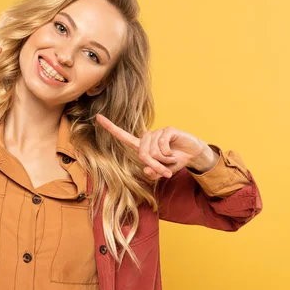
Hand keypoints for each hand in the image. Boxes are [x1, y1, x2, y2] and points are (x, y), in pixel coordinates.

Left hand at [95, 114, 218, 179]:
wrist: (193, 155)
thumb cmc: (174, 161)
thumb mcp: (162, 171)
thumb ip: (153, 173)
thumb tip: (146, 169)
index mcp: (142, 145)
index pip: (123, 136)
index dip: (110, 127)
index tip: (97, 116)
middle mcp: (148, 137)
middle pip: (142, 154)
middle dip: (155, 165)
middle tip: (165, 169)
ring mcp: (158, 132)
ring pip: (153, 151)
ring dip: (164, 160)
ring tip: (171, 158)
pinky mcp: (168, 130)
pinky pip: (162, 145)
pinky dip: (168, 154)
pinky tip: (174, 152)